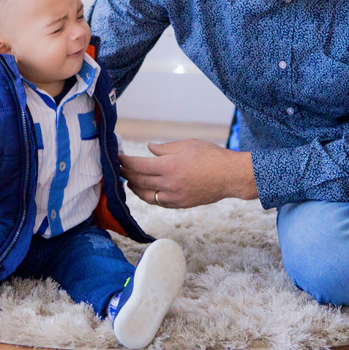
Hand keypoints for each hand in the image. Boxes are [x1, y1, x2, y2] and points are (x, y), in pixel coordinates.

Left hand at [119, 139, 256, 208]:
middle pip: (139, 181)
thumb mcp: (187, 144)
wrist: (231, 176)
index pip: (138, 166)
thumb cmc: (211, 156)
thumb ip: (165, 148)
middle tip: (119, 168)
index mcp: (170, 166)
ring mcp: (175, 197)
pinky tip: (146, 190)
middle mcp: (169, 184)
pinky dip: (149, 196)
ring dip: (135, 188)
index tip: (118, 157)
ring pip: (146, 195)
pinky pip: (159, 202)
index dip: (125, 162)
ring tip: (129, 181)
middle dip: (126, 174)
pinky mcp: (181, 204)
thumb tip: (149, 149)